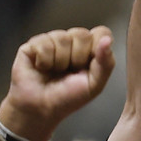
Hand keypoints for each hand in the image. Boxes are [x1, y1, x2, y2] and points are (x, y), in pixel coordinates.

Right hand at [1, 26, 114, 140]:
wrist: (40, 108)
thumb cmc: (68, 98)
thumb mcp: (95, 84)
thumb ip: (106, 63)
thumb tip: (107, 40)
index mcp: (90, 49)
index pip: (102, 32)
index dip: (97, 49)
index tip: (89, 66)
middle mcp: (71, 42)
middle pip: (82, 34)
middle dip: (78, 57)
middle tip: (70, 72)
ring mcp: (52, 41)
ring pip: (62, 37)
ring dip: (60, 61)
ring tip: (55, 71)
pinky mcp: (33, 44)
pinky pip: (44, 44)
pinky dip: (45, 61)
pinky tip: (42, 68)